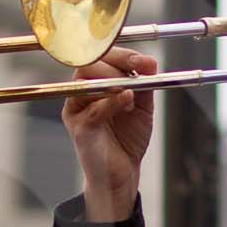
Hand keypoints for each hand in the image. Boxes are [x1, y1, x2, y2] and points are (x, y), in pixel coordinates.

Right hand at [60, 46, 154, 222]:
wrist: (122, 172)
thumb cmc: (127, 138)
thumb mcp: (142, 104)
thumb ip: (144, 82)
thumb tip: (150, 61)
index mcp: (94, 83)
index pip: (101, 57)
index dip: (123, 55)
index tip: (143, 61)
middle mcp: (81, 93)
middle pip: (90, 65)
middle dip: (117, 65)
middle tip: (137, 72)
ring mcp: (76, 110)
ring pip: (87, 82)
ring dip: (114, 82)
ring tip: (132, 94)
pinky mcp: (78, 128)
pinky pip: (92, 109)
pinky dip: (112, 102)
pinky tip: (127, 102)